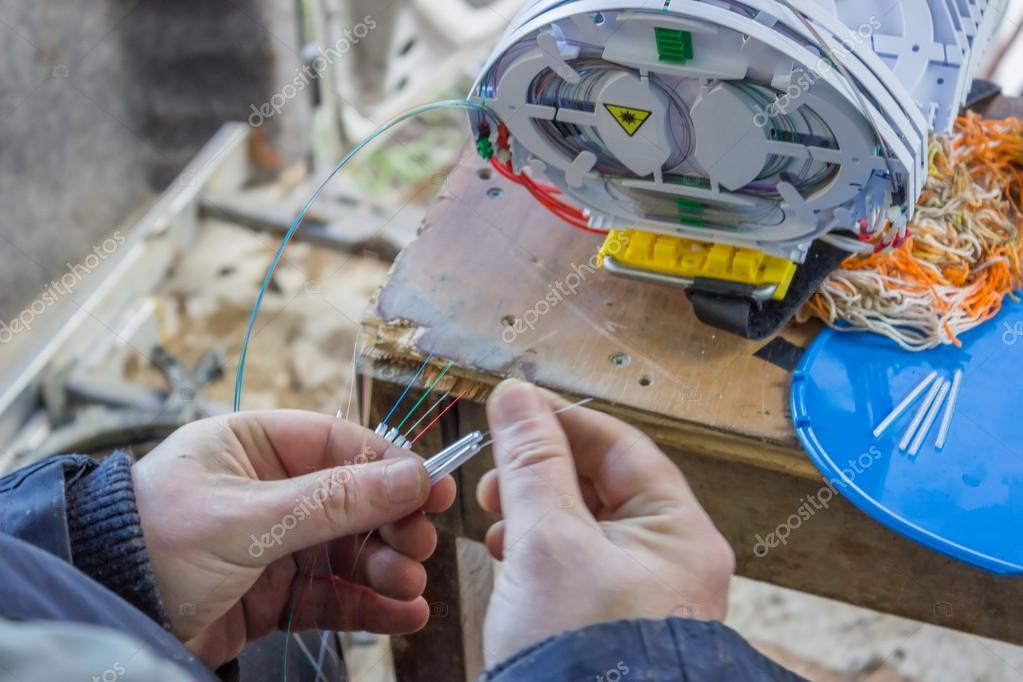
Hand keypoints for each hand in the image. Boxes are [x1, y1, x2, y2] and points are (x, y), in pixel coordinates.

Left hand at [132, 410, 454, 666]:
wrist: (102, 620)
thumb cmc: (154, 544)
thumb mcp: (248, 517)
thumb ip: (334, 500)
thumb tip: (413, 477)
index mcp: (254, 446)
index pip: (340, 445)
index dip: (391, 466)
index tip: (433, 489)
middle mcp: (269, 490)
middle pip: (354, 501)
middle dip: (391, 525)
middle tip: (419, 547)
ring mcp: (273, 545)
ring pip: (349, 551)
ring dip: (386, 568)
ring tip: (409, 586)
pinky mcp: (274, 596)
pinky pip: (333, 595)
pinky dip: (369, 605)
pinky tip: (402, 615)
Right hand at [477, 380, 734, 665]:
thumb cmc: (579, 655)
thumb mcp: (547, 543)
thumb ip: (531, 463)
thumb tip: (516, 397)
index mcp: (679, 533)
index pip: (620, 447)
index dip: (562, 421)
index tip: (513, 408)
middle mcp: (670, 560)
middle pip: (602, 483)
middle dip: (542, 471)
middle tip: (496, 473)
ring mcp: (642, 592)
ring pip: (584, 522)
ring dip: (535, 509)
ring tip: (495, 516)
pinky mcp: (610, 618)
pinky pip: (576, 562)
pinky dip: (539, 548)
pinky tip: (507, 553)